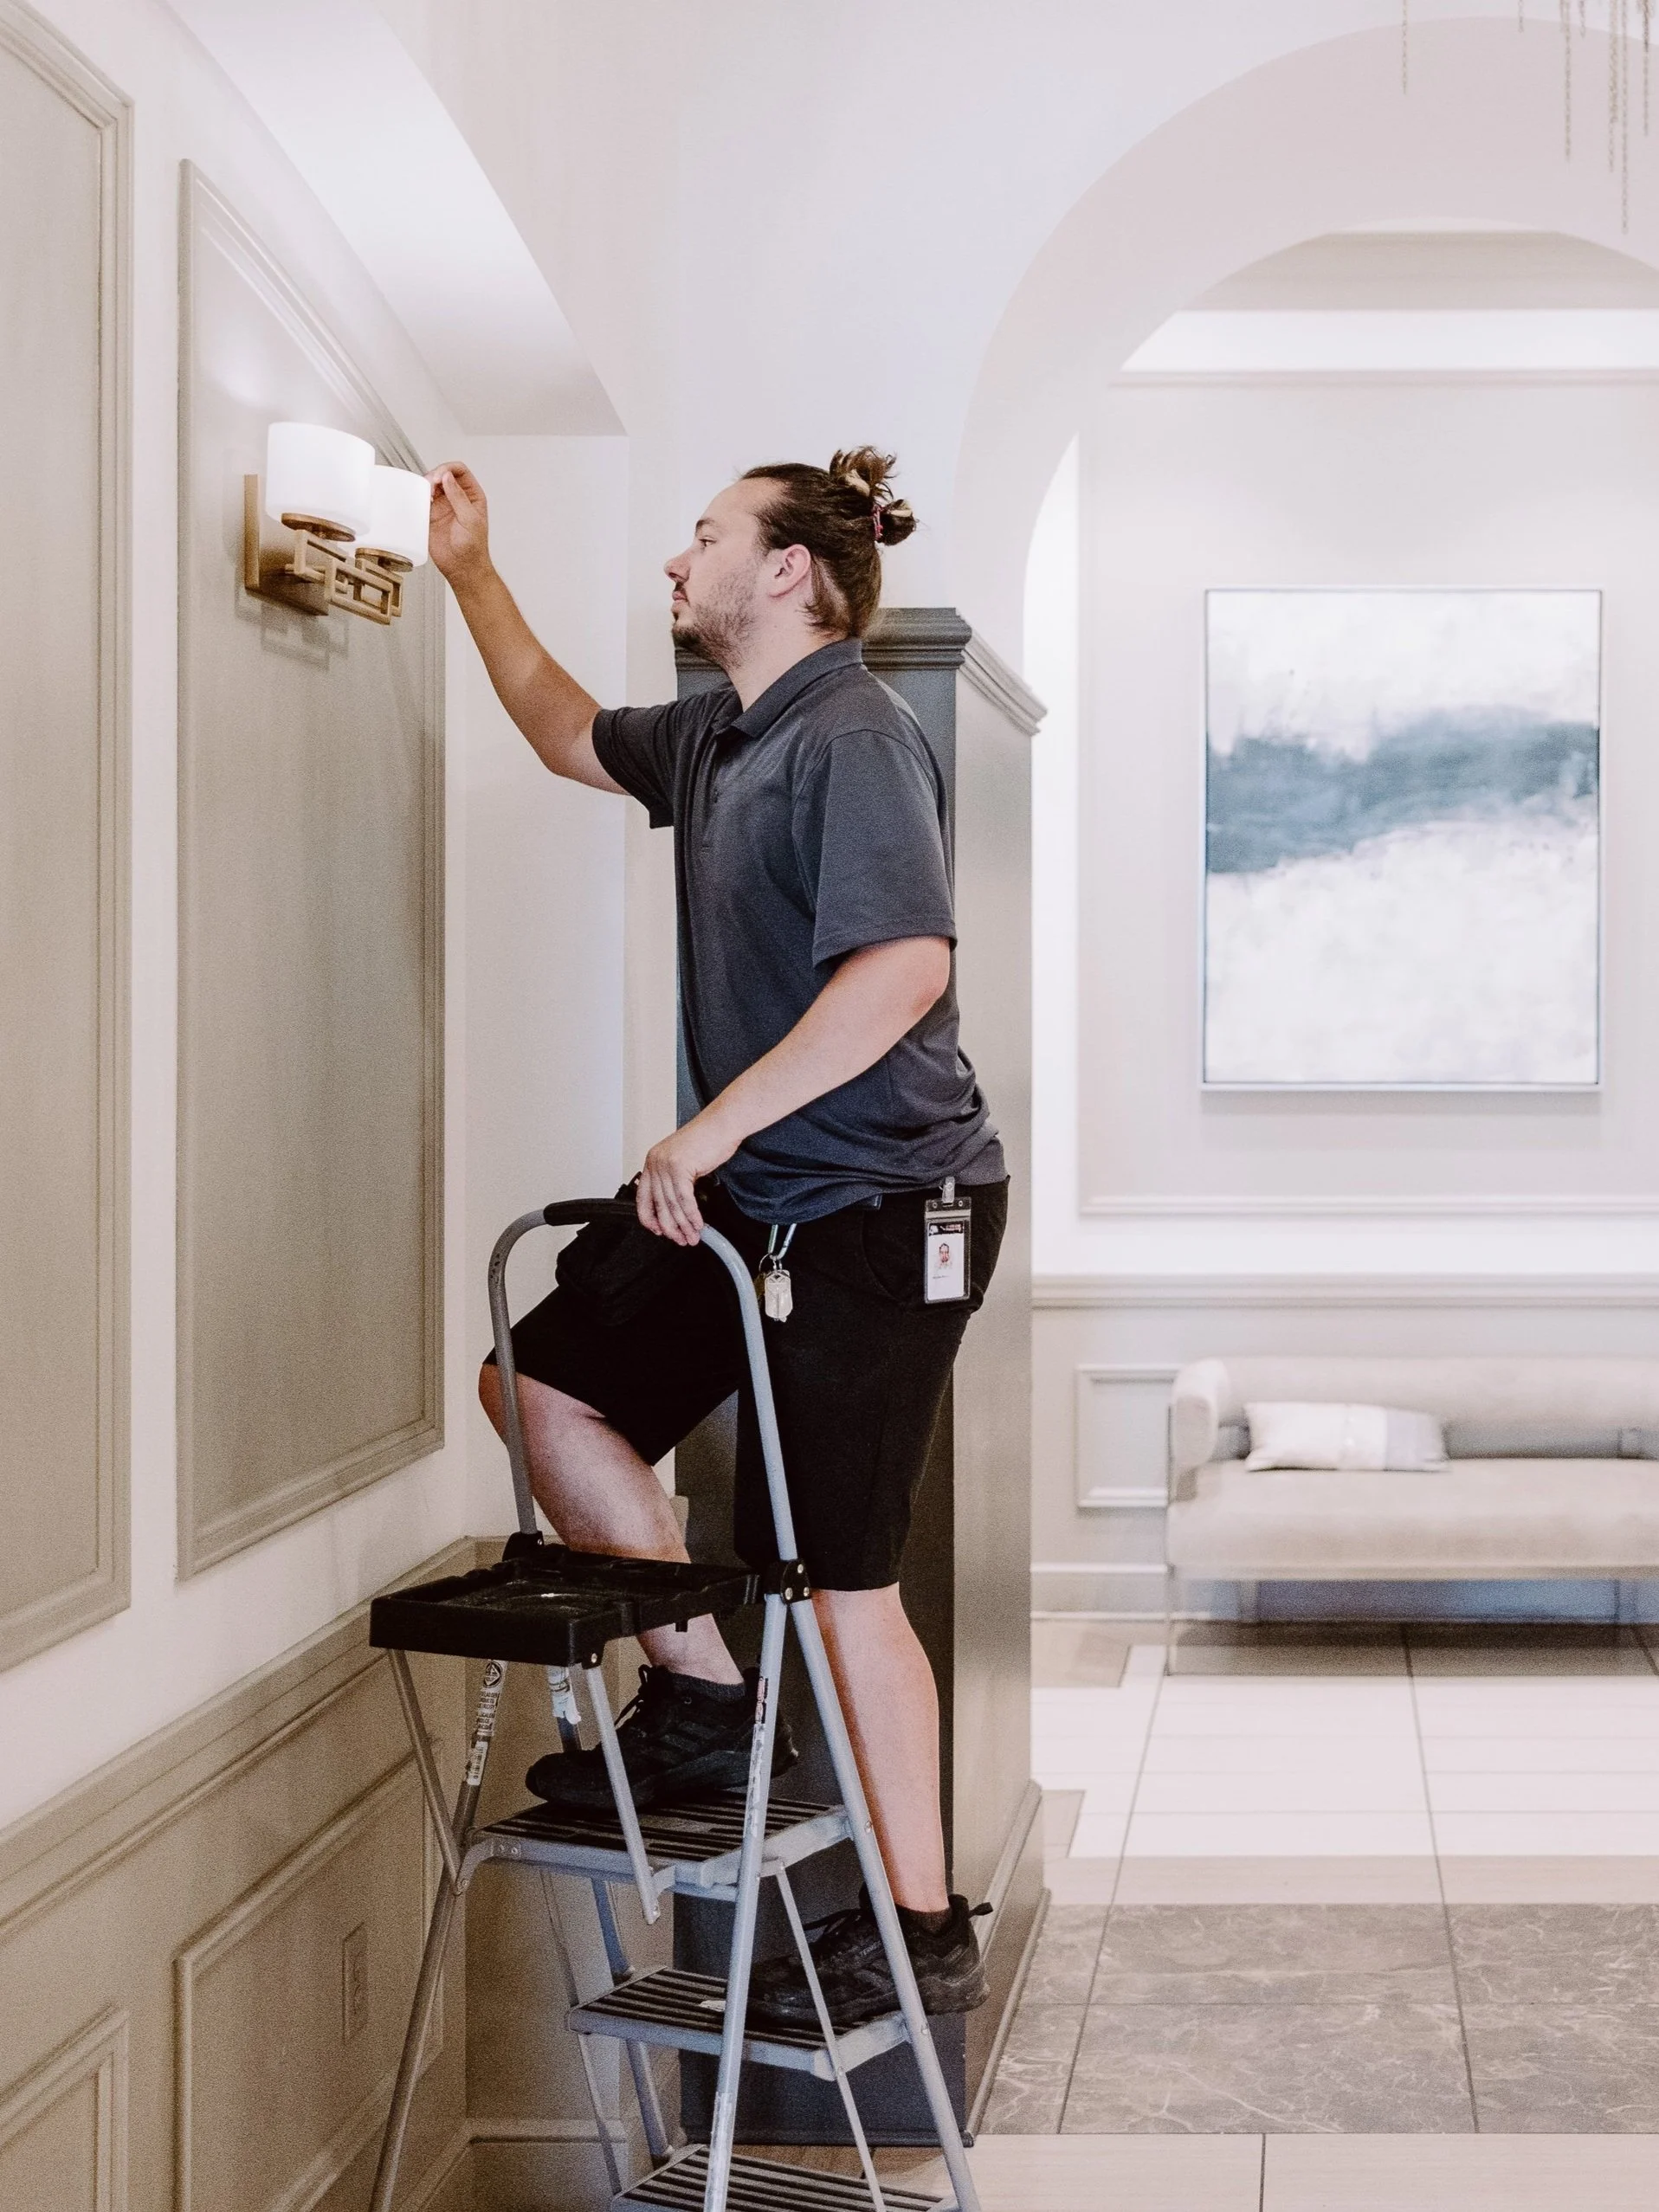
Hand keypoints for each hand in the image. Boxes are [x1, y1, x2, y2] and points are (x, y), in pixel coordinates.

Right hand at [427, 462, 491, 588]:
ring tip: (425, 494)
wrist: (462, 567)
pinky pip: (422, 501)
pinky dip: (418, 497)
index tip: (440, 477)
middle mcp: (457, 497)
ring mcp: (443, 506)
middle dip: (435, 475)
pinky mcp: (431, 516)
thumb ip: (459, 497)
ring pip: (431, 485)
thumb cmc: (473, 548)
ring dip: (425, 485)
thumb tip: (447, 477)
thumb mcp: (470, 519)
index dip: (448, 469)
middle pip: (443, 474)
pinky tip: (419, 501)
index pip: (460, 471)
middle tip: (430, 485)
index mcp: (472, 495)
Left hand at [636, 1112, 739, 1244]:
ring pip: (673, 1205)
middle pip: (659, 1204)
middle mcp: (655, 1162)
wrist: (722, 1124)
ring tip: (692, 1236)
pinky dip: (692, 1216)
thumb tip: (674, 1206)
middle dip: (670, 1227)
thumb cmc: (707, 1139)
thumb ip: (674, 1180)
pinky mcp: (680, 1167)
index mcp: (653, 1161)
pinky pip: (685, 1200)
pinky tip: (698, 1224)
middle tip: (680, 1239)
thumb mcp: (683, 1160)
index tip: (657, 1230)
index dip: (649, 1217)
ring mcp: (666, 1165)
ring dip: (684, 1225)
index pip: (643, 1197)